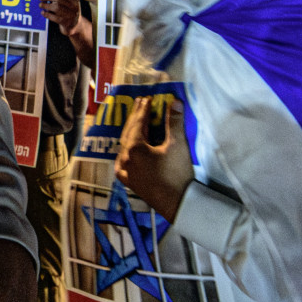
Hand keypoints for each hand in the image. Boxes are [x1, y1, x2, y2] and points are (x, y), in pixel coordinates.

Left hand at [38, 0, 79, 29]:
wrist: (75, 25)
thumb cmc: (66, 10)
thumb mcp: (65, 1)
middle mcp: (74, 4)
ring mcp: (71, 14)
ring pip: (57, 7)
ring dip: (46, 5)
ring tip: (40, 5)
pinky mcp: (67, 22)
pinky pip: (56, 18)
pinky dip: (48, 15)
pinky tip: (43, 13)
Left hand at [113, 93, 194, 220]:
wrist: (178, 203)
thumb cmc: (177, 173)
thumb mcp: (178, 145)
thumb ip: (174, 122)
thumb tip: (175, 101)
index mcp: (134, 148)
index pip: (138, 123)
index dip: (143, 109)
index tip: (148, 98)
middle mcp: (125, 159)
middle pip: (128, 133)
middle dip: (135, 118)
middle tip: (141, 104)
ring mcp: (125, 171)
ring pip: (124, 147)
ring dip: (130, 133)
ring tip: (137, 122)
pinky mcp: (129, 182)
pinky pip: (122, 162)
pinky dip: (125, 152)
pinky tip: (126, 151)